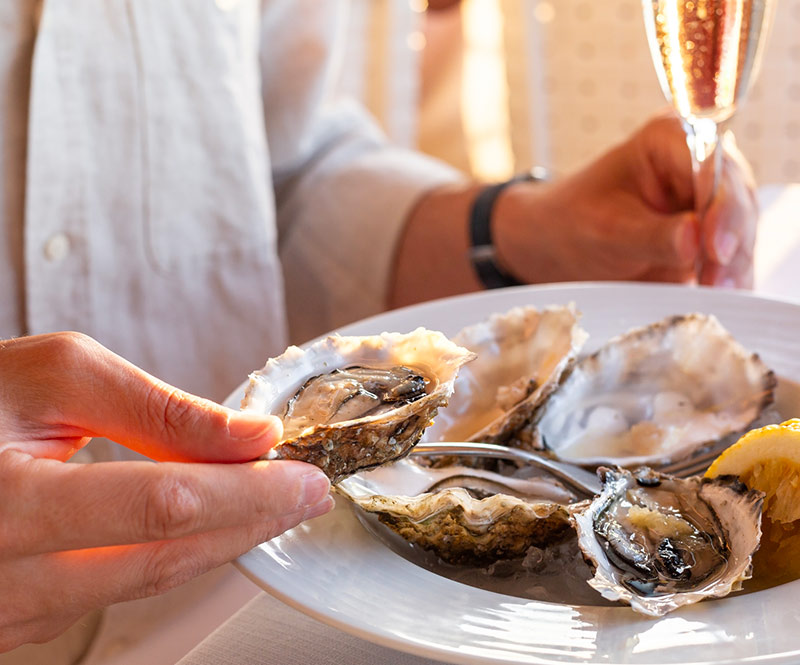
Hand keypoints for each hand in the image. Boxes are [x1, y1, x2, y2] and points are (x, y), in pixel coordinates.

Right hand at [0, 332, 332, 651]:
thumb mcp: (55, 377)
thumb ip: (157, 410)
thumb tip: (249, 437)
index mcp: (2, 503)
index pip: (161, 507)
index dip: (247, 493)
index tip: (304, 476)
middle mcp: (0, 577)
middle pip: (166, 557)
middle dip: (253, 522)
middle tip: (308, 493)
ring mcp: (8, 613)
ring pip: (150, 582)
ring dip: (223, 540)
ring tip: (275, 502)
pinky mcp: (18, 622)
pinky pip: (121, 591)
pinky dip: (178, 553)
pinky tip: (214, 525)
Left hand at [493, 113, 757, 287]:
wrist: (557, 244)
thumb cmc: (573, 222)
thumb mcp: (605, 229)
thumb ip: (651, 235)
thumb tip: (695, 240)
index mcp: (671, 138)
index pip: (712, 166)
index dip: (720, 208)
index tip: (714, 248)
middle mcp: (699, 162)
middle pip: (736, 198)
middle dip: (733, 242)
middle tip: (719, 282)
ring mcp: (709, 198)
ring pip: (742, 229)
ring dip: (735, 265)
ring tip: (720, 294)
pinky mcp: (711, 233)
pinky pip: (732, 254)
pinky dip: (729, 277)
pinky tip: (722, 297)